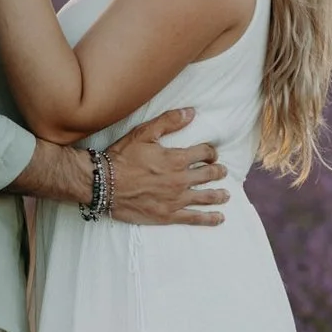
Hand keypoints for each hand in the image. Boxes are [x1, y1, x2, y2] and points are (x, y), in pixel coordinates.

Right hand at [107, 108, 229, 225]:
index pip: (204, 153)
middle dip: (218, 172)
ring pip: (206, 197)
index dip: (211, 152)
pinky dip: (209, 218)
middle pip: (208, 174)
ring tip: (226, 195)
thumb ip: (169, 121)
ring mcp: (176, 199)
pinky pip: (194, 218)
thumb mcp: (144, 133)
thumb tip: (192, 112)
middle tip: (222, 172)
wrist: (104, 184)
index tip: (212, 154)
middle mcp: (181, 179)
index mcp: (177, 158)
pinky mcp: (168, 215)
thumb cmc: (122, 157)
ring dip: (219, 195)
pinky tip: (219, 218)